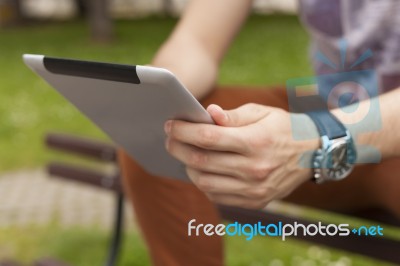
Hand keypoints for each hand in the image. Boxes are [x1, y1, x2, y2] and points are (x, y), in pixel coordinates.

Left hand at [164, 103, 319, 208]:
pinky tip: (202, 170)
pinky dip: (204, 183)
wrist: (313, 154)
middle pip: (201, 162)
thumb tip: (208, 114)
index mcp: (255, 142)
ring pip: (205, 183)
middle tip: (169, 139)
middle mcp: (254, 169)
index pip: (208, 138)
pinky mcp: (254, 201)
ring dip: (188, 168)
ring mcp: (254, 189)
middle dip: (177, 149)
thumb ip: (232, 116)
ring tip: (184, 154)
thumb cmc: (283, 128)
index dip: (183, 131)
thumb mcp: (262, 113)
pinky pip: (217, 196)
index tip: (170, 125)